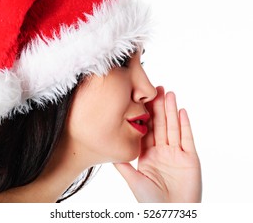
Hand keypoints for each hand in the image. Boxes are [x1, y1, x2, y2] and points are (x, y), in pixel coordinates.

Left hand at [114, 86, 201, 201]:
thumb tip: (107, 151)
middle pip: (161, 124)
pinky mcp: (190, 158)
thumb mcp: (133, 179)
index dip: (146, 114)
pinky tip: (182, 111)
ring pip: (173, 127)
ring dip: (172, 110)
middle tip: (157, 88)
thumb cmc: (150, 201)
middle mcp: (163, 150)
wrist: (170, 214)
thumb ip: (122, 164)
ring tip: (169, 94)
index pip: (147, 129)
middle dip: (159, 106)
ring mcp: (177, 153)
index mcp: (149, 154)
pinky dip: (185, 125)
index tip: (143, 98)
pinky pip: (187, 138)